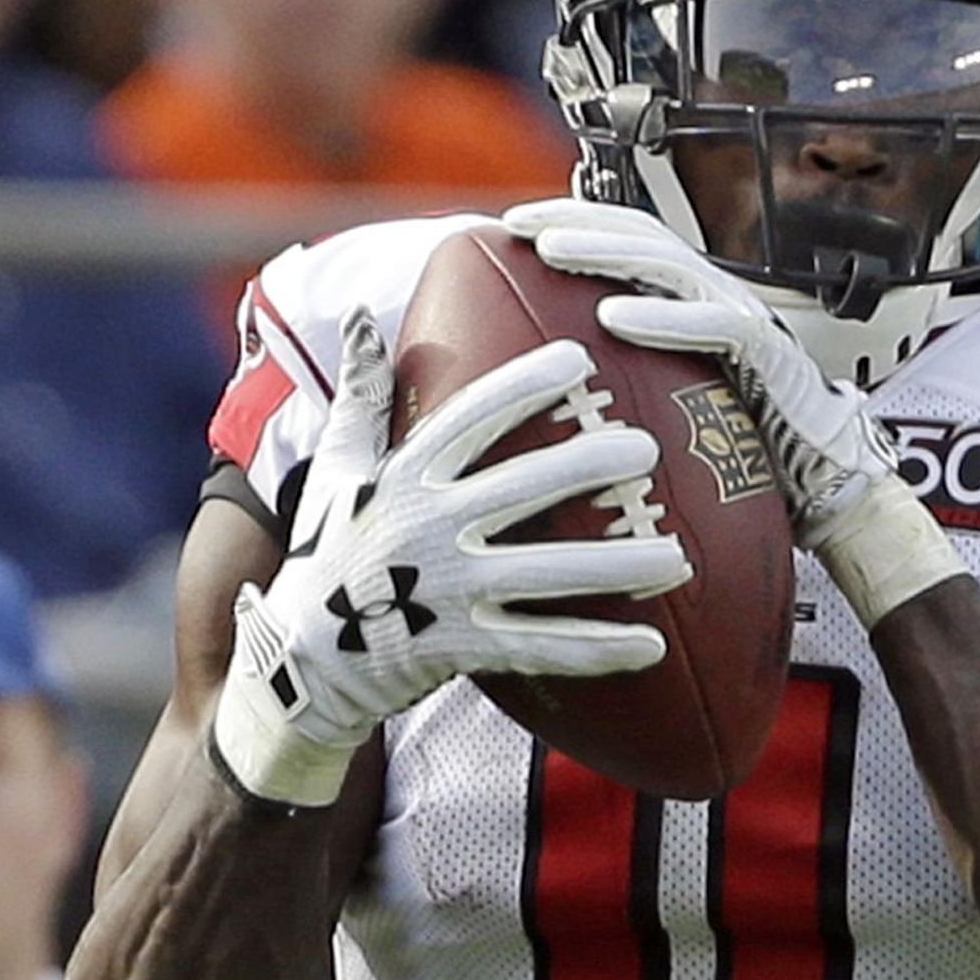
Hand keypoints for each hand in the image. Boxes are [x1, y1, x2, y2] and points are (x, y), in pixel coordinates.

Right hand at [211, 307, 686, 807]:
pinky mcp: (461, 647)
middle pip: (524, 487)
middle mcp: (427, 529)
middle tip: (646, 450)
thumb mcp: (335, 471)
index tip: (581, 362)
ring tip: (680, 557)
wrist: (299, 663)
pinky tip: (653, 645)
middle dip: (588, 465)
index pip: (471, 419)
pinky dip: (598, 649)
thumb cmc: (328, 554)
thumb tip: (364, 317)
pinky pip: (543, 647)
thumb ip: (360, 398)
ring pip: (548, 573)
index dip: (525, 386)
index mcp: (403, 479)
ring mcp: (447, 591)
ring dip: (619, 566)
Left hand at [505, 199, 965, 628]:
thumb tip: (553, 389)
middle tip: (517, 223)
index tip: (513, 225)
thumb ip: (633, 382)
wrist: (829, 489)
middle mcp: (722, 301)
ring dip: (608, 253)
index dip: (576, 221)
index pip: (632, 243)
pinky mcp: (772, 357)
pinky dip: (664, 317)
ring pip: (672, 266)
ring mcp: (749, 324)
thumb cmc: (753, 458)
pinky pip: (715, 326)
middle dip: (578, 220)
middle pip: (644, 238)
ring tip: (553, 250)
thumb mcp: (676, 408)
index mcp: (697, 306)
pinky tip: (614, 316)